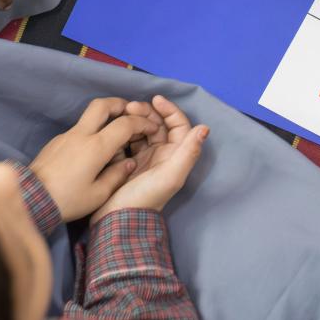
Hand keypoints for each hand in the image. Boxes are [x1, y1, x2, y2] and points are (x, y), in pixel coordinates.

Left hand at [31, 98, 160, 219]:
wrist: (31, 200)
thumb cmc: (67, 200)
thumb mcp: (98, 195)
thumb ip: (117, 176)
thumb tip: (128, 162)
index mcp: (96, 147)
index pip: (125, 124)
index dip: (142, 122)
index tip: (152, 127)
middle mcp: (81, 135)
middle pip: (102, 105)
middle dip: (120, 104)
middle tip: (130, 113)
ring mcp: (66, 136)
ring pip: (88, 117)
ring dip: (105, 119)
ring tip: (114, 139)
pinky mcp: (55, 143)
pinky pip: (78, 131)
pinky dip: (91, 133)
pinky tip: (92, 154)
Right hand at [98, 95, 207, 215]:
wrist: (118, 220)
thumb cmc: (146, 198)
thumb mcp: (171, 176)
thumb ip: (188, 152)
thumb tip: (205, 128)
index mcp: (175, 156)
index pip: (178, 125)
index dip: (170, 110)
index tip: (154, 99)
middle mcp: (162, 155)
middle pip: (158, 125)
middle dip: (147, 112)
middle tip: (130, 106)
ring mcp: (144, 159)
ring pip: (142, 130)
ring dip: (134, 119)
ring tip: (122, 114)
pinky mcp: (127, 163)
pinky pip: (126, 140)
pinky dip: (122, 131)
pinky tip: (114, 128)